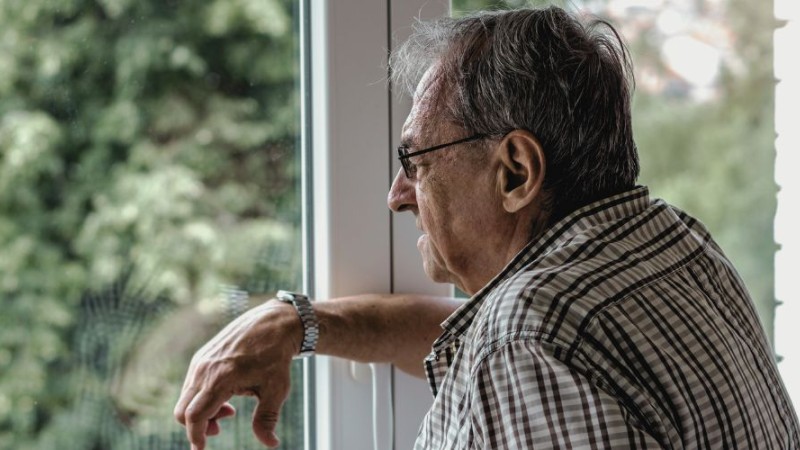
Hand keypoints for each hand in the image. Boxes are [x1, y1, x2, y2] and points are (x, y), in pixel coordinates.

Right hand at [173, 300, 302, 449]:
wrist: (274, 324)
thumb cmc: (276, 357)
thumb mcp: (276, 390)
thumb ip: (266, 420)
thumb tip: (270, 444)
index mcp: (220, 378)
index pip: (195, 416)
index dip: (195, 436)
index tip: (201, 449)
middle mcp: (204, 369)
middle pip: (183, 411)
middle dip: (197, 426)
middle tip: (220, 429)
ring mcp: (201, 361)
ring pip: (186, 398)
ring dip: (202, 412)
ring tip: (230, 410)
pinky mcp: (202, 356)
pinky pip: (192, 385)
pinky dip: (202, 397)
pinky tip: (226, 395)